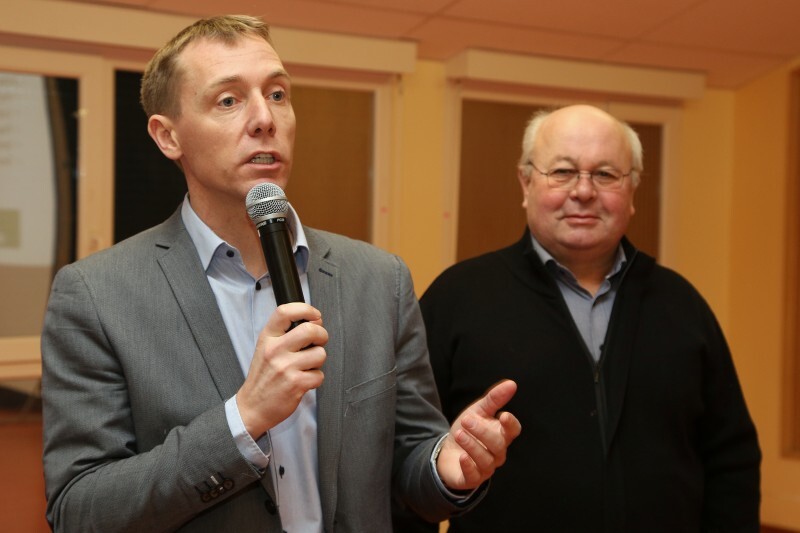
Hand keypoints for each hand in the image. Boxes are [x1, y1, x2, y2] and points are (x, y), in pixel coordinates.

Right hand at [237, 302, 327, 438]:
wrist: (252, 406)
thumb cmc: (263, 377)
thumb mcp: (265, 348)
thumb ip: (284, 334)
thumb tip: (314, 322)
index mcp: (267, 338)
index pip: (285, 312)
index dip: (306, 309)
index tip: (315, 315)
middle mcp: (275, 350)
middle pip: (310, 330)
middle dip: (322, 335)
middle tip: (318, 342)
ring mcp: (286, 367)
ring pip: (320, 354)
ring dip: (318, 361)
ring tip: (305, 367)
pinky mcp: (296, 384)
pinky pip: (319, 375)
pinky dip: (315, 379)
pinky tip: (303, 381)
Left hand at [435, 379, 520, 490]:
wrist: (448, 452)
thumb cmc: (468, 431)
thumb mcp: (478, 411)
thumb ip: (494, 399)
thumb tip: (512, 383)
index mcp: (501, 435)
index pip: (513, 431)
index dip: (511, 425)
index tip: (504, 415)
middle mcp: (497, 453)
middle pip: (498, 444)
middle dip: (482, 431)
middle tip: (466, 420)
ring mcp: (486, 467)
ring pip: (486, 459)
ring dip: (472, 445)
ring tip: (458, 433)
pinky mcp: (472, 479)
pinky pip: (474, 475)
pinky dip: (469, 466)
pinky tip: (462, 456)